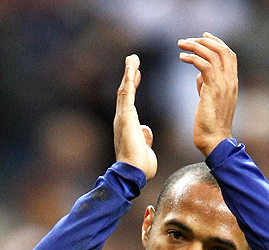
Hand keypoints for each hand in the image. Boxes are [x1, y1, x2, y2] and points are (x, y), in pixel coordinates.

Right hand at [114, 54, 156, 179]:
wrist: (133, 173)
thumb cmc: (140, 167)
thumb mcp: (145, 148)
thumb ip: (145, 137)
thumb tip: (146, 130)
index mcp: (128, 125)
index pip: (130, 101)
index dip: (133, 86)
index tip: (137, 74)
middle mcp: (122, 119)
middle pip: (125, 92)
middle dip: (129, 75)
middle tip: (132, 60)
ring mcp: (123, 117)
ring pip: (124, 89)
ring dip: (129, 72)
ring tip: (132, 58)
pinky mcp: (125, 116)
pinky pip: (127, 93)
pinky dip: (129, 79)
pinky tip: (132, 67)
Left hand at [177, 33, 237, 156]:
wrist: (215, 141)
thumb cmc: (210, 125)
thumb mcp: (210, 101)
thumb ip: (207, 85)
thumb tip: (199, 76)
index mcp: (232, 83)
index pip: (229, 55)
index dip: (217, 43)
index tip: (204, 37)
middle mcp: (231, 82)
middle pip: (223, 50)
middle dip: (205, 41)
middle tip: (188, 40)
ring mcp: (224, 85)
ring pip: (212, 55)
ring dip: (195, 46)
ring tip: (181, 45)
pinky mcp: (213, 90)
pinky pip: (204, 65)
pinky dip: (192, 58)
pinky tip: (182, 58)